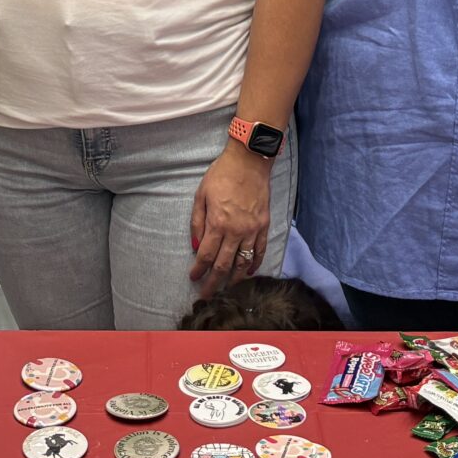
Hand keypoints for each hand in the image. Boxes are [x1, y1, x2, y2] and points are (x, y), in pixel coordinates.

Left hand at [188, 144, 272, 296]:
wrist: (249, 162)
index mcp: (217, 223)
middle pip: (223, 265)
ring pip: (242, 262)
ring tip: (226, 289)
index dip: (199, 270)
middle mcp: (236, 231)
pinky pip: (259, 250)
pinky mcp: (264, 226)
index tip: (193, 278)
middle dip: (213, 283)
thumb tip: (196, 246)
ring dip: (233, 279)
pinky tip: (247, 272)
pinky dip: (254, 264)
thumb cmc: (221, 175)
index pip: (206, 255)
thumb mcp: (201, 195)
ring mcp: (252, 229)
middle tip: (206, 295)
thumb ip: (197, 222)